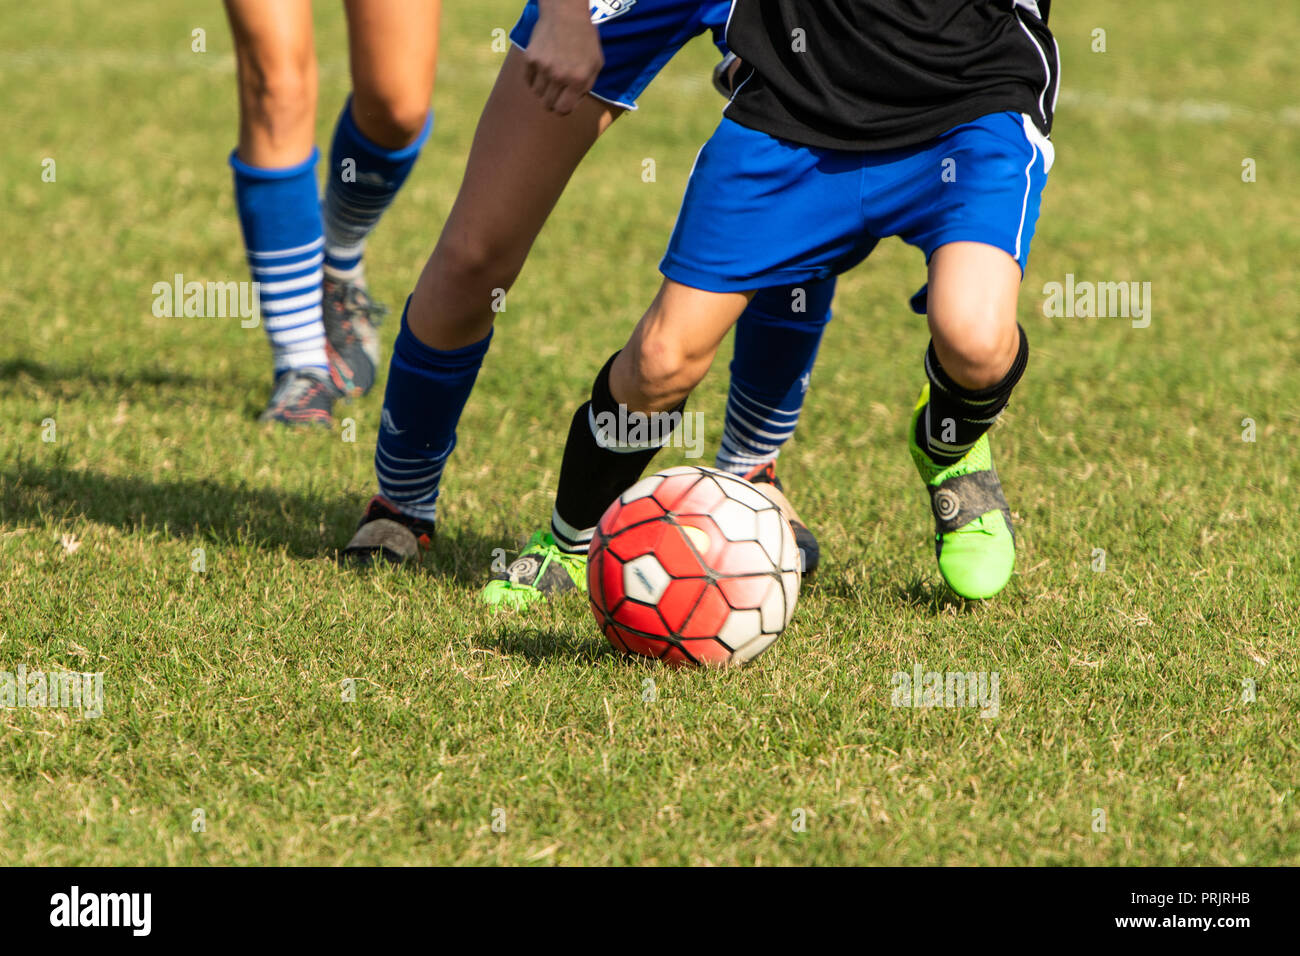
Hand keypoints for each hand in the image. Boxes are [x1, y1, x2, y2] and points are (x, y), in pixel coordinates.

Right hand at [525, 0, 603, 115]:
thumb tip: (573, 103)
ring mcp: (543, 67)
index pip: (564, 110)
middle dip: (552, 102)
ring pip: (537, 93)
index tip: (563, 104)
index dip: (563, 110)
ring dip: (542, 90)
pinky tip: (541, 71)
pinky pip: (528, 80)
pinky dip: (533, 80)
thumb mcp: (596, 64)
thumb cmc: (585, 39)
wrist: (566, 14)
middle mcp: (559, 76)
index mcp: (578, 80)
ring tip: (549, 79)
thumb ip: (586, 86)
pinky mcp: (530, 58)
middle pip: (548, 104)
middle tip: (555, 94)